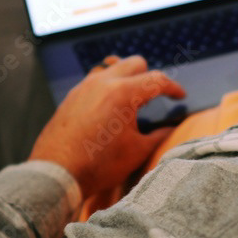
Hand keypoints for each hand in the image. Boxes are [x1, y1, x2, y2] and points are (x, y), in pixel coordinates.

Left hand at [28, 55, 184, 198]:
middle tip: (155, 97)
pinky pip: (94, 81)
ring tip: (131, 100)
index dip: (173, 88)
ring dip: (126, 78)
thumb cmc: (99, 165)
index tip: (180, 96)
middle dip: (149, 77)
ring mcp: (84, 87)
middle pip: (135, 63)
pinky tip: (109, 108)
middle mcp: (103, 82)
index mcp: (123, 93)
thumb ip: (158, 136)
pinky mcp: (71, 96)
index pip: (157, 80)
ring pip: (112, 68)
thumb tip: (169, 128)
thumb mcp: (137, 151)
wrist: (57, 173)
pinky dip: (108, 87)